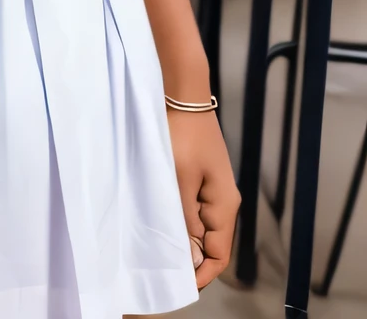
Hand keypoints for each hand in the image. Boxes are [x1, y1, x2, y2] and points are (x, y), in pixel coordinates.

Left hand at [167, 107, 240, 286]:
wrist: (184, 96)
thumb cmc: (181, 135)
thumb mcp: (180, 179)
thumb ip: (184, 217)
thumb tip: (191, 255)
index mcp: (224, 204)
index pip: (219, 254)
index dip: (202, 273)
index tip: (178, 284)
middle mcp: (224, 201)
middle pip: (211, 243)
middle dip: (190, 257)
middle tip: (159, 266)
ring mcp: (213, 188)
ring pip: (201, 227)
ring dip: (183, 238)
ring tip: (156, 245)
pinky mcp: (201, 177)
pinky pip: (194, 208)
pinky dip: (180, 219)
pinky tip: (160, 218)